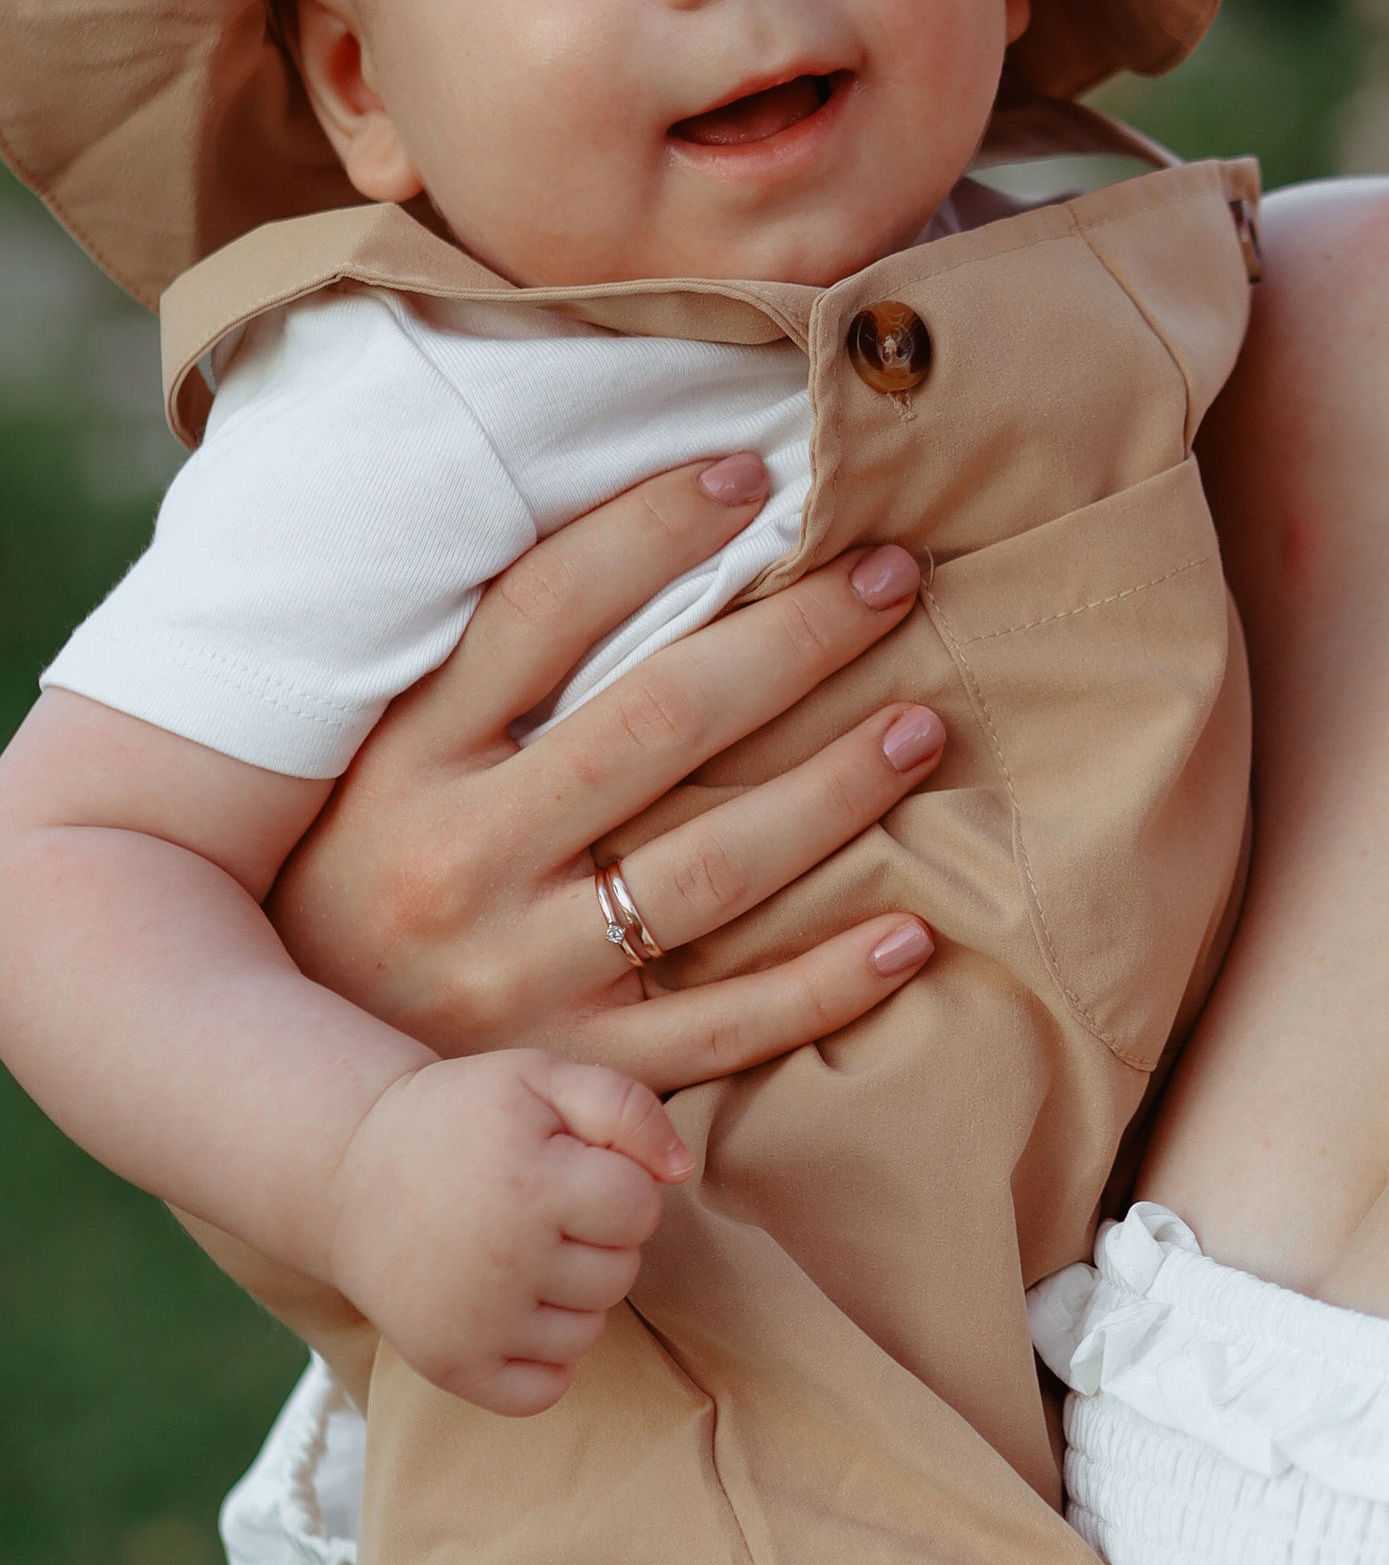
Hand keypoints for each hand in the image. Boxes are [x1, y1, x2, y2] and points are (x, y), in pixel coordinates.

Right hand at [271, 454, 946, 1094]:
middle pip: (655, 724)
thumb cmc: (354, 883)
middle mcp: (461, 861)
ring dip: (831, 793)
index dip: (649, 534)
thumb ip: (477, 674)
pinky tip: (910, 933)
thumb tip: (636, 541)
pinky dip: (824, 983)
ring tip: (920, 728)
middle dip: (790, 642)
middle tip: (891, 579)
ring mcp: (520, 977)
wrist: (292, 1086)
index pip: (540, 613)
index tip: (751, 478)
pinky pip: (722, 1027)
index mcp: (404, 761)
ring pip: (708, 870)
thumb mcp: (375, 765)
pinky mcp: (573, 1069)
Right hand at [328, 1052, 689, 1414]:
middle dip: (597, 1240)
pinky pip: (544, 1390)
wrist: (348, 1170)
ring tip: (522, 1254)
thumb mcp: (540, 1078)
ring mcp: (473, 1321)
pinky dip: (543, 1359)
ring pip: (588, 1332)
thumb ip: (625, 1108)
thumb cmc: (461, 1119)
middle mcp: (503, 1261)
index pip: (640, 1209)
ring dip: (573, 1297)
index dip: (617, 1185)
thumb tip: (680, 1171)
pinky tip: (514, 1310)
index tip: (573, 1169)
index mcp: (531, 1184)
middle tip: (541, 1210)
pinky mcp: (449, 1365)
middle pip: (619, 1274)